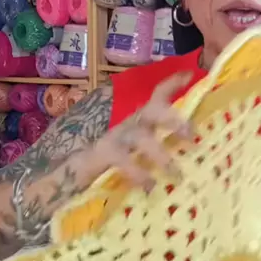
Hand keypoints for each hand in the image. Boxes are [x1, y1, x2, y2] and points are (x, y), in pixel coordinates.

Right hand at [90, 72, 193, 190]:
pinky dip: (138, 172)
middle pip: (153, 110)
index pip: (156, 95)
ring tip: (176, 174)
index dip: (172, 84)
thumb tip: (188, 160)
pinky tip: (149, 185)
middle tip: (193, 136)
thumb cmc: (105, 160)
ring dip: (161, 154)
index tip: (190, 75)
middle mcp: (128, 122)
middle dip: (175, 119)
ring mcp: (114, 136)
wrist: (67, 169)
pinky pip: (124, 160)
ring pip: (141, 137)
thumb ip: (155, 149)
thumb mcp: (134, 150)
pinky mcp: (102, 152)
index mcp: (138, 119)